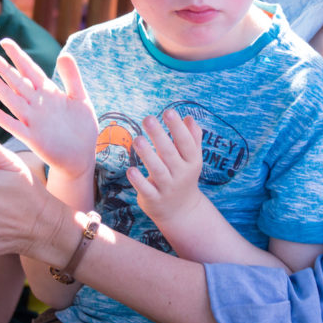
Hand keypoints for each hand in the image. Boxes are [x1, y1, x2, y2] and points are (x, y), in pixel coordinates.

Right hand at [0, 39, 97, 178]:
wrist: (81, 155)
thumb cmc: (81, 127)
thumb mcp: (80, 98)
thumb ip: (72, 77)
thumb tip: (64, 54)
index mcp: (48, 93)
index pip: (31, 70)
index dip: (19, 56)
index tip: (5, 42)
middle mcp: (37, 105)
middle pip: (19, 83)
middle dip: (5, 70)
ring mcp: (34, 121)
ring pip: (13, 102)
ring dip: (0, 90)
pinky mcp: (34, 138)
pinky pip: (16, 127)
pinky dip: (4, 119)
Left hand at [129, 110, 207, 226]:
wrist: (181, 211)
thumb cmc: (183, 175)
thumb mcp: (192, 159)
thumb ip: (192, 138)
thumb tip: (189, 118)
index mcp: (192, 161)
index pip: (186, 143)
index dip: (178, 128)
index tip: (169, 112)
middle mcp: (181, 174)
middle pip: (170, 153)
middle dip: (159, 136)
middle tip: (148, 118)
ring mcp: (168, 188)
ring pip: (157, 170)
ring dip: (147, 155)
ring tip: (138, 139)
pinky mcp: (154, 199)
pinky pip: (146, 189)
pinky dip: (138, 181)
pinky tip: (130, 169)